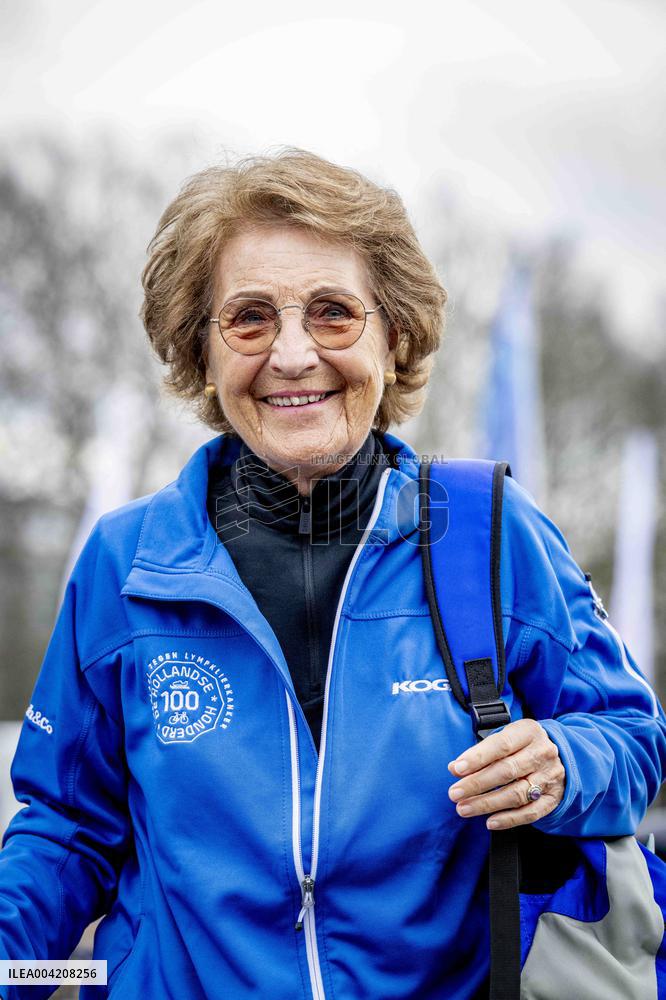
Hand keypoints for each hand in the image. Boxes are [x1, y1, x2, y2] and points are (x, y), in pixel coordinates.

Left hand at [447, 719, 565, 829]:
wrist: (563, 756)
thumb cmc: (523, 745)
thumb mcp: (506, 738)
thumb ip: (481, 752)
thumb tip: (455, 768)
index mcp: (529, 732)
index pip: (501, 745)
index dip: (478, 758)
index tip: (457, 769)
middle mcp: (542, 753)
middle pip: (507, 771)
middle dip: (477, 784)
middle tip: (454, 793)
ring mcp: (550, 777)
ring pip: (517, 794)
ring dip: (487, 804)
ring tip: (464, 808)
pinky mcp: (553, 798)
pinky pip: (531, 812)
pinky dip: (509, 819)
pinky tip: (490, 822)